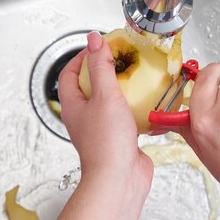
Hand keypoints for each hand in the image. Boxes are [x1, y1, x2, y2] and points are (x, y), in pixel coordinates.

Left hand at [58, 31, 153, 192]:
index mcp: (73, 105)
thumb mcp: (105, 95)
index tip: (98, 46)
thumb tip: (94, 40)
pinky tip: (151, 104)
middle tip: (121, 59)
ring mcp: (102, 129)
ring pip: (110, 103)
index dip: (81, 57)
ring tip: (138, 77)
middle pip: (90, 87)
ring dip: (123, 89)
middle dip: (105, 71)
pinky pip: (127, 118)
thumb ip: (101, 66)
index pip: (69, 74)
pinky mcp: (120, 140)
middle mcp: (85, 117)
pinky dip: (137, 109)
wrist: (119, 179)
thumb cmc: (106, 142)